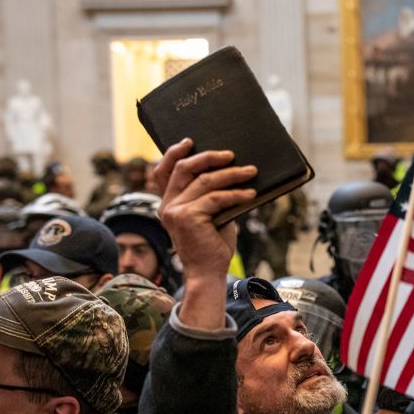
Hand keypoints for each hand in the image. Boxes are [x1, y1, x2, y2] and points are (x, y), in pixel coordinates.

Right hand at [153, 139, 256, 329]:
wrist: (208, 273)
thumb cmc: (213, 244)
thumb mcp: (210, 214)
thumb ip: (210, 195)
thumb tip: (230, 169)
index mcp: (168, 203)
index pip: (162, 171)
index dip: (174, 153)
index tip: (189, 141)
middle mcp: (167, 205)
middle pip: (185, 168)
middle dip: (209, 157)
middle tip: (231, 154)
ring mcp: (175, 211)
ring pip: (205, 181)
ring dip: (231, 174)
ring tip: (250, 171)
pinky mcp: (188, 217)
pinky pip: (216, 198)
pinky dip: (236, 194)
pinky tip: (251, 193)